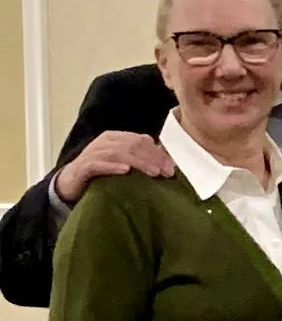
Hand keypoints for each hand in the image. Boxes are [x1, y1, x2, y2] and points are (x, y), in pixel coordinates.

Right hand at [54, 131, 175, 206]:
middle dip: (153, 158)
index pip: (141, 140)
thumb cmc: (102, 173)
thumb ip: (141, 158)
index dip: (158, 153)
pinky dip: (113, 166)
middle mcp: (104, 142)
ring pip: (118, 153)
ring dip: (138, 162)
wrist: (70, 183)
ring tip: (153, 173)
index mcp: (115, 138)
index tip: (172, 168)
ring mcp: (93, 153)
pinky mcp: (83, 166)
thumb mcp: (123, 163)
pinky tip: (125, 171)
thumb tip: (167, 162)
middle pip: (133, 145)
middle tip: (166, 173)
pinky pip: (98, 164)